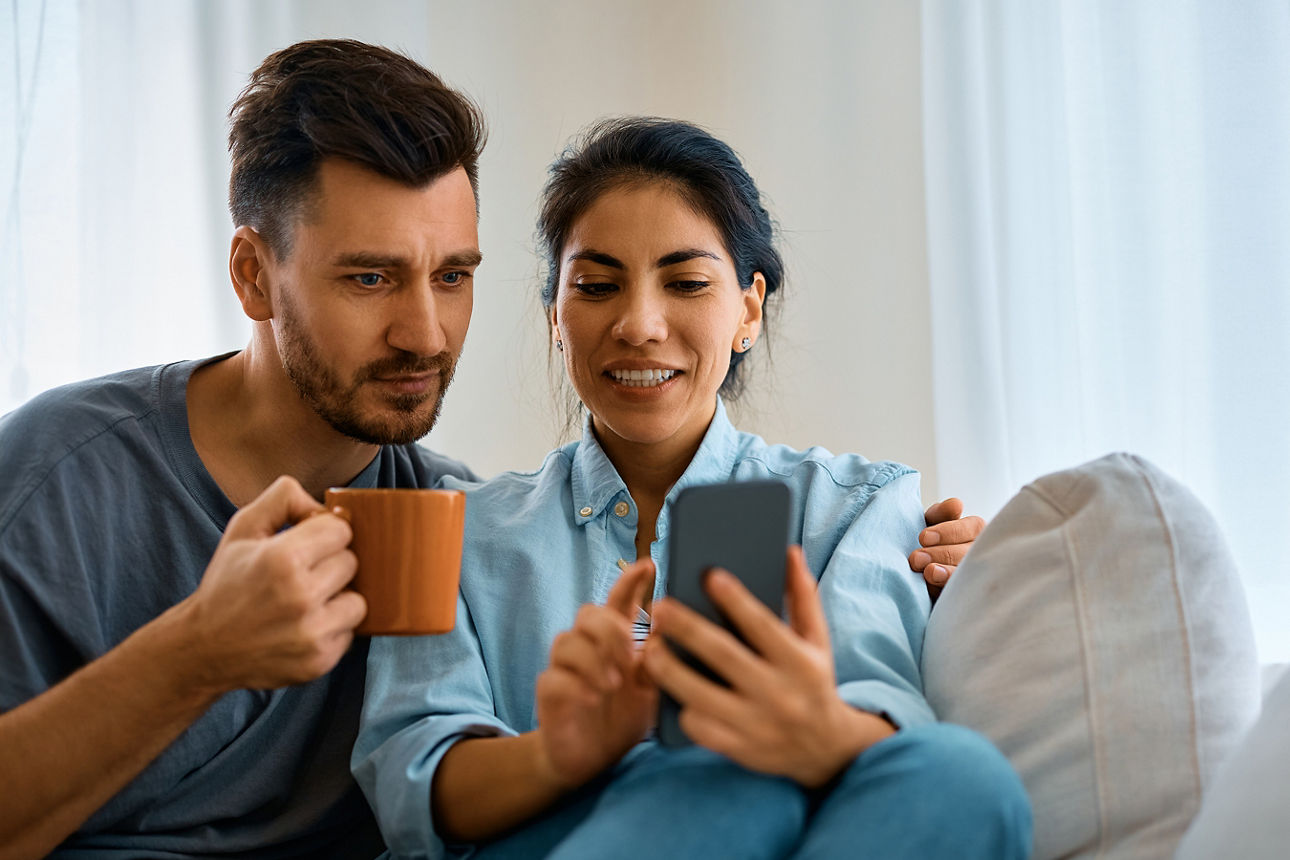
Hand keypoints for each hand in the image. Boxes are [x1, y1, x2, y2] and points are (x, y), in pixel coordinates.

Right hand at [179, 475, 366, 691]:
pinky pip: (350, 632)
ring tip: (306, 602)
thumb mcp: (243, 528)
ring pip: (358, 600)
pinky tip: (303, 626)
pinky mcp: (319, 661)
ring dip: (337, 599)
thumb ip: (284, 499)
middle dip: (330, 565)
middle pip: (352, 563)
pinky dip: (332, 628)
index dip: (324, 534)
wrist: (204, 649)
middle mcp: (300, 597)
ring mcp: (311, 633)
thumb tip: (326, 505)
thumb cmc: (227, 584)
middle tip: (300, 575)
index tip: (306, 546)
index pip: (341, 530)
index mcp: (282, 559)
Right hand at [534, 560, 657, 788]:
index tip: (647, 566)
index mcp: (615, 641)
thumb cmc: (623, 718)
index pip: (618, 601)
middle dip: (610, 628)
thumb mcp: (650, 691)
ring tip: (614, 683)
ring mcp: (565, 668)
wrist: (593, 760)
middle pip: (588, 613)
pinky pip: (554, 676)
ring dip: (593, 659)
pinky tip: (593, 697)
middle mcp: (588, 647)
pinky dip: (575, 683)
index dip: (630, 581)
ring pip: (567, 640)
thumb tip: (669, 630)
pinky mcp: (549, 692)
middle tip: (630, 653)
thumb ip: (656, 662)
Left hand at [643, 547, 892, 787]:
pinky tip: (669, 689)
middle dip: (686, 628)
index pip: (763, 625)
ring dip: (669, 669)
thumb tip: (790, 550)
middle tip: (659, 606)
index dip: (736, 599)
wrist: (826, 751)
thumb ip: (803, 597)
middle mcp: (779, 694)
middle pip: (723, 655)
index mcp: (800, 663)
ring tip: (651, 647)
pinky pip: (699, 728)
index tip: (709, 574)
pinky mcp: (739, 749)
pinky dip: (681, 707)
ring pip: (701, 695)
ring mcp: (757, 725)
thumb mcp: (817, 641)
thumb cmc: (814, 683)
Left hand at [911, 497, 984, 591]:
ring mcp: (977, 576)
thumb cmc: (925, 543)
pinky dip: (948, 591)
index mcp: (975, 531)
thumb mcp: (930, 525)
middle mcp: (981, 552)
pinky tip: (933, 589)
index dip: (949, 532)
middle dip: (942, 554)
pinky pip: (964, 595)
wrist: (914, 571)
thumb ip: (940, 514)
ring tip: (929, 573)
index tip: (923, 537)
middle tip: (916, 558)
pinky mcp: (967, 595)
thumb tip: (956, 504)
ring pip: (970, 575)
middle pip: (970, 552)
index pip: (972, 527)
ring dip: (948, 574)